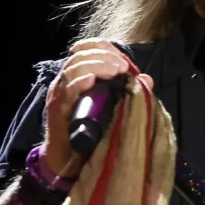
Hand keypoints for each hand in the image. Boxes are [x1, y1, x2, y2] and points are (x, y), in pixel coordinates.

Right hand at [42, 38, 153, 176]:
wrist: (69, 157)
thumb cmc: (90, 129)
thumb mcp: (111, 105)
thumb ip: (128, 90)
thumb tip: (147, 79)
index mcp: (77, 75)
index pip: (85, 49)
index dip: (102, 47)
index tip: (121, 56)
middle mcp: (65, 80)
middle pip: (80, 56)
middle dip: (104, 56)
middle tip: (123, 66)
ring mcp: (60, 93)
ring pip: (73, 68)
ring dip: (96, 66)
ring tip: (115, 71)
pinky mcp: (57, 108)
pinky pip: (67, 90)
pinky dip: (80, 82)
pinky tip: (92, 80)